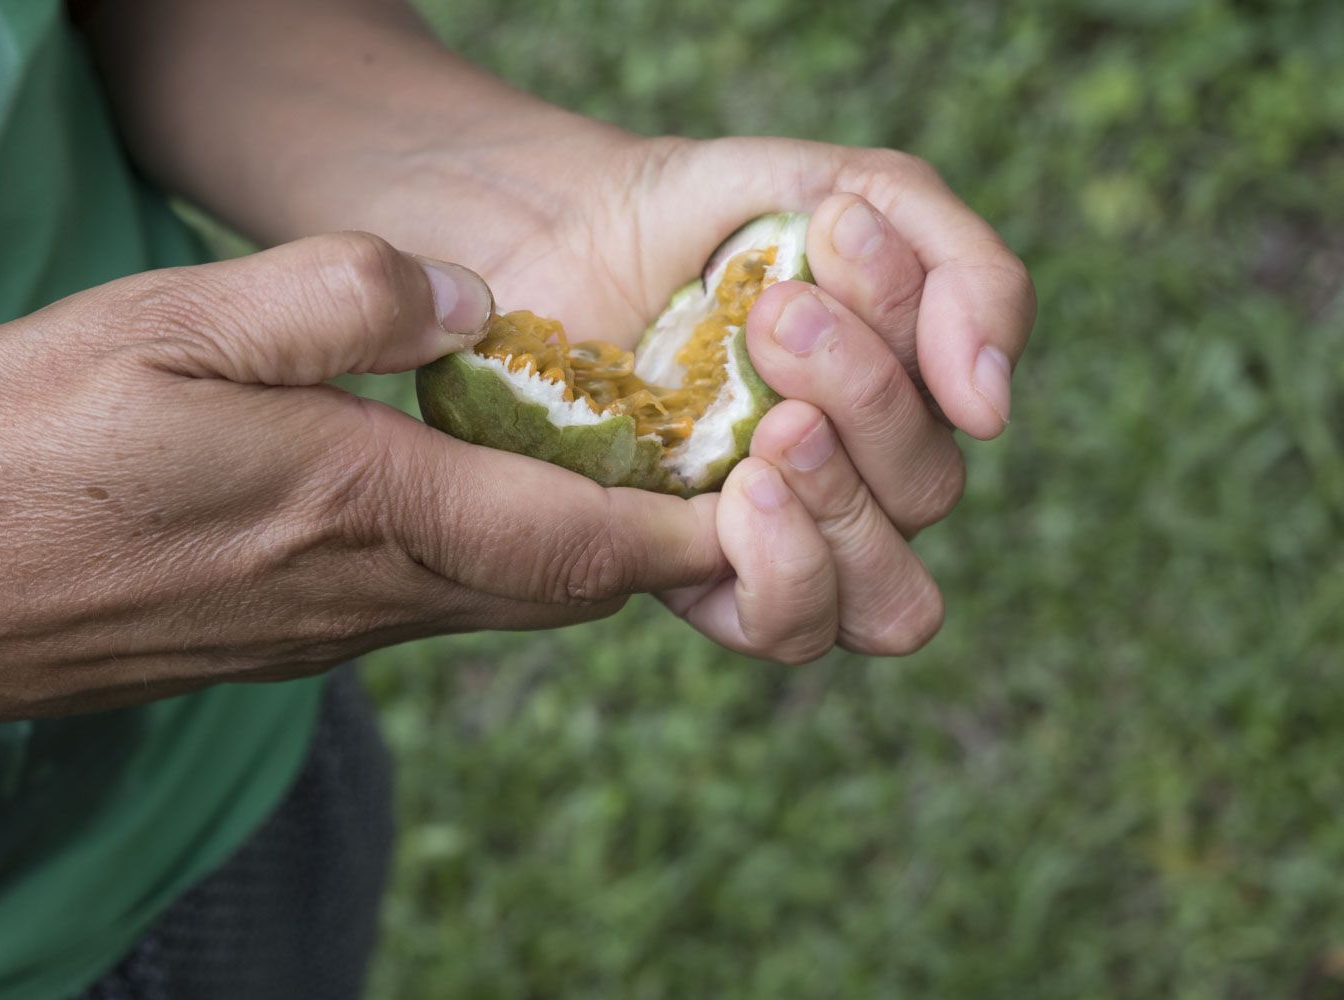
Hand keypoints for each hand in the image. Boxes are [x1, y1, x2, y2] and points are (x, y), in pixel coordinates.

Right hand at [0, 233, 724, 744]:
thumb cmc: (19, 450)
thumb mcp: (170, 322)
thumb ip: (340, 302)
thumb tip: (472, 303)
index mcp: (361, 509)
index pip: (577, 541)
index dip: (691, 529)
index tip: (775, 500)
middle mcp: (365, 594)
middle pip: (565, 587)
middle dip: (659, 542)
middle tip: (725, 476)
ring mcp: (325, 631)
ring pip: (504, 600)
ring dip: (580, 548)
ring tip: (625, 472)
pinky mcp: (284, 640)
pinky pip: (431, 604)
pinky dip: (493, 556)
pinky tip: (478, 498)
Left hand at [477, 136, 1035, 661]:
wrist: (564, 236)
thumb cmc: (711, 218)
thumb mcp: (855, 193)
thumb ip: (967, 275)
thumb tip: (993, 412)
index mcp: (906, 394)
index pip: (968, 398)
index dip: (917, 322)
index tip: (832, 228)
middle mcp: (859, 480)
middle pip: (929, 492)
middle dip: (864, 392)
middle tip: (773, 317)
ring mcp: (787, 540)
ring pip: (891, 596)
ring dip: (841, 495)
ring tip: (771, 423)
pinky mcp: (703, 579)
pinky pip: (791, 630)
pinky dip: (788, 568)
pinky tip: (740, 489)